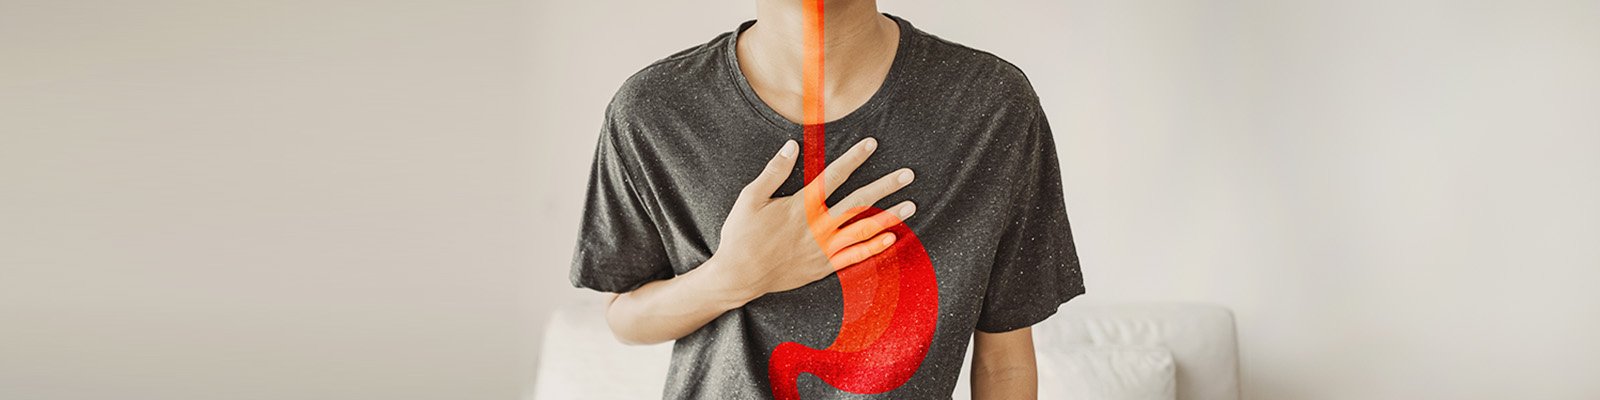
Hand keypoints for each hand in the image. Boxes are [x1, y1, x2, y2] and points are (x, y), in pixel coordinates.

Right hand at [708, 137, 916, 299]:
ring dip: (889, 217)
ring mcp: (823, 249)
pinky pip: (854, 257)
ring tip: (911, 205)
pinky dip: (874, 248)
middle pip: (859, 202)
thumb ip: (774, 171)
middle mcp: (817, 227)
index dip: (854, 158)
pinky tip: (890, 239)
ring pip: (863, 230)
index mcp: (801, 206)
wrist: (739, 276)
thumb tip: (791, 146)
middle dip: (885, 186)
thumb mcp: (750, 197)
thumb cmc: (741, 235)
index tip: (872, 144)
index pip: (833, 176)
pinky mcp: (823, 267)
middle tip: (908, 175)